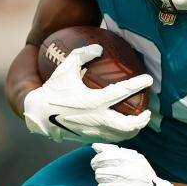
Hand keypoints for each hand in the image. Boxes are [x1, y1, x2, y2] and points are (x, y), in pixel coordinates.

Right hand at [22, 44, 152, 142]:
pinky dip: (120, 134)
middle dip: (142, 120)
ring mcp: (93, 131)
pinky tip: (123, 127)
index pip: (122, 92)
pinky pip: (110, 138)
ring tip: (139, 121)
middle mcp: (96, 118)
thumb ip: (81, 55)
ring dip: (133, 130)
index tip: (149, 79)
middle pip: (127, 124)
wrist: (37, 115)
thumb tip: (98, 47)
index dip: (138, 85)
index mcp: (93, 101)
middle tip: (148, 112)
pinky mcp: (88, 138)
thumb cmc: (53, 89)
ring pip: (121, 135)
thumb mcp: (65, 68)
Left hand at [91, 143, 173, 185]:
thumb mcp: (135, 159)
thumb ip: (114, 151)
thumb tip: (94, 146)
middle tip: (113, 178)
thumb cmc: (143, 176)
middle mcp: (125, 175)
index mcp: (130, 162)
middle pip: (99, 174)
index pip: (103, 159)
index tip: (99, 165)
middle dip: (103, 176)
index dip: (97, 161)